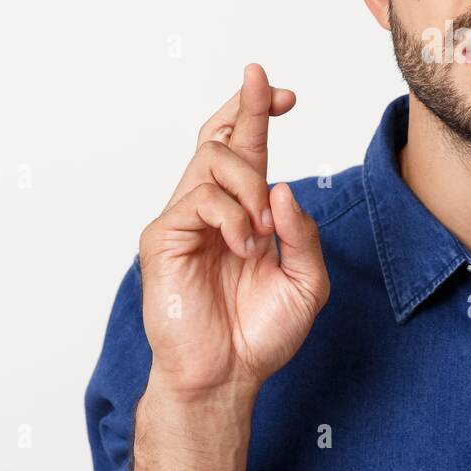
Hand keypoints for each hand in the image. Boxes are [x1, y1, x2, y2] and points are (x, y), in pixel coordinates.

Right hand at [138, 63, 330, 400]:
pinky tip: (244, 246)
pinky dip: (231, 217)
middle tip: (273, 93)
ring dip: (249, 185)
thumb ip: (301, 233)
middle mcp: (212, 208)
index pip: (246, 148)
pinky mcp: (164, 238)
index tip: (284, 94)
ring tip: (261, 231)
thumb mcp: (306, 280)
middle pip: (219, 136)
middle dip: (247, 106)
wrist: (227, 377)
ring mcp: (185, 220)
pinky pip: (198, 200)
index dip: (258, 112)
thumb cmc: (261, 332)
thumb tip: (281, 188)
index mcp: (245, 212)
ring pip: (212, 159)